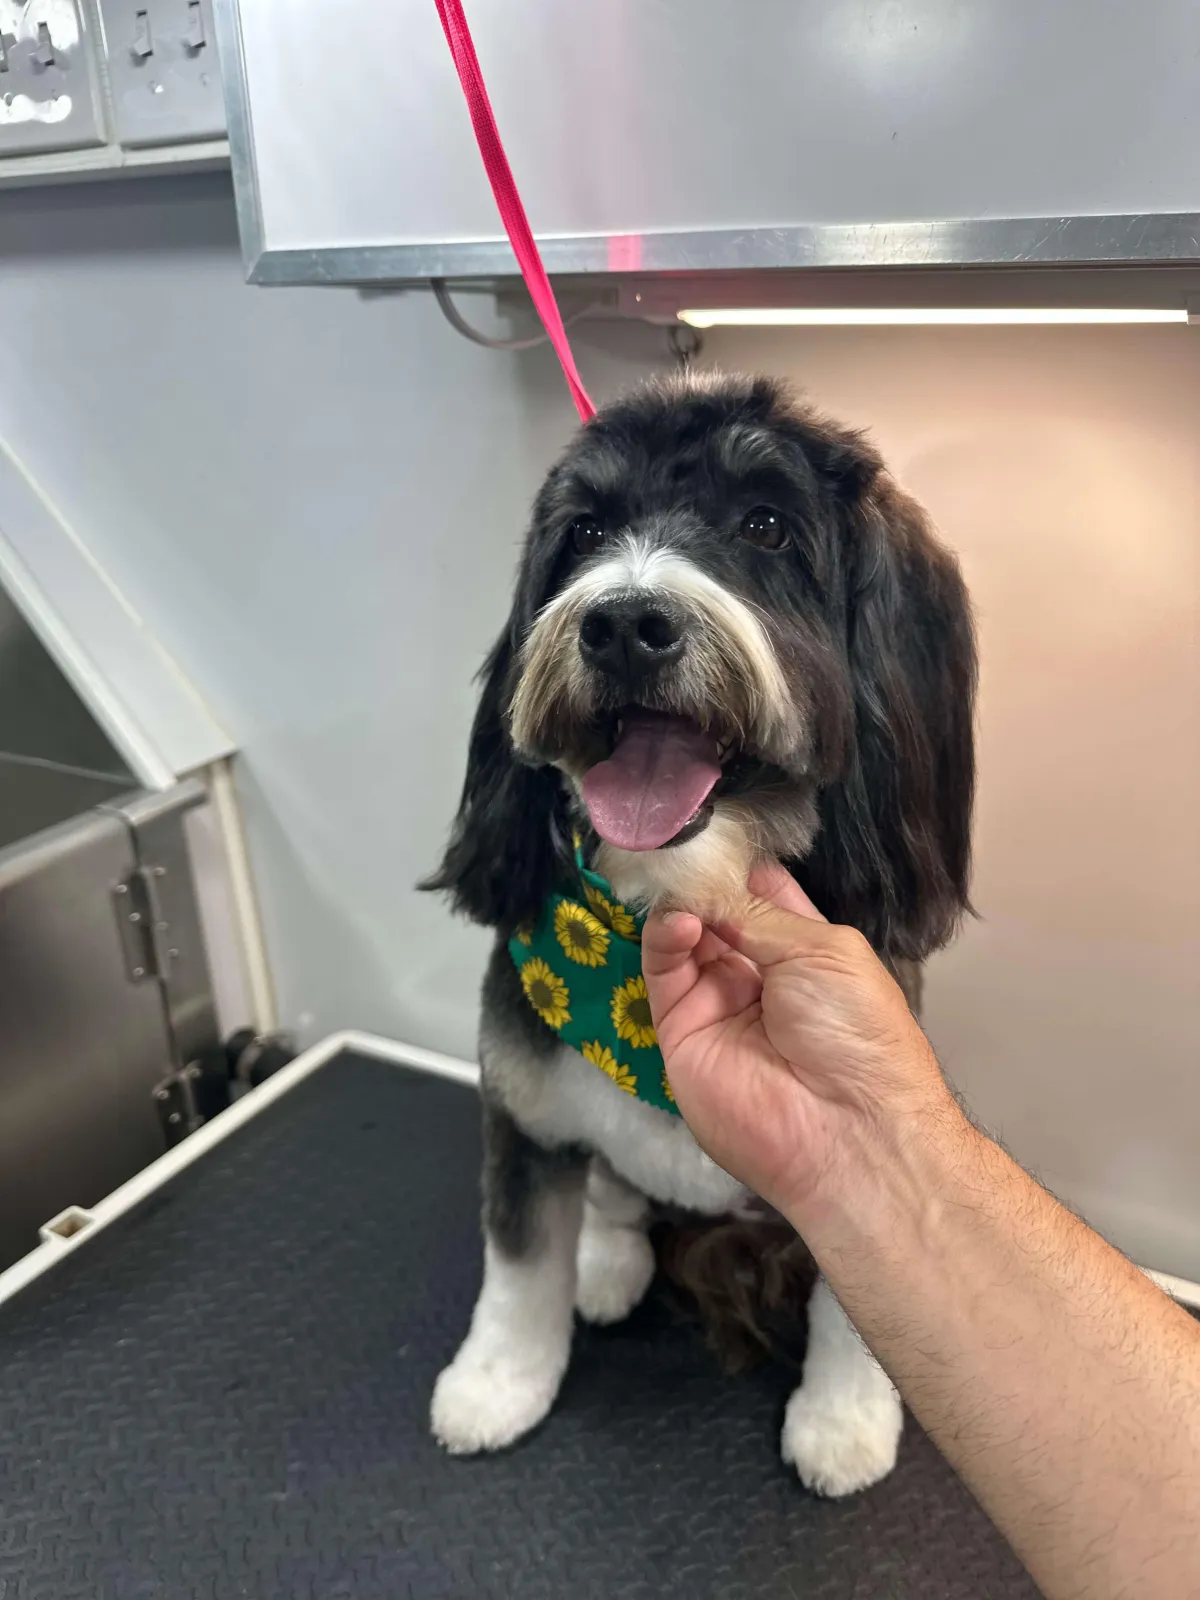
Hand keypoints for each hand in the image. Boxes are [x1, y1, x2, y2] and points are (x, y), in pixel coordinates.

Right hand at [642, 862, 952, 1219]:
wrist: (846, 1131)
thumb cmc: (858, 1034)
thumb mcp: (821, 950)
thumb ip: (756, 913)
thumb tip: (709, 887)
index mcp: (805, 950)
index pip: (760, 893)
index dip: (737, 864)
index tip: (713, 831)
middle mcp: (758, 973)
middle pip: (714, 910)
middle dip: (701, 880)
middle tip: (683, 849)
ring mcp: (717, 1002)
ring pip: (683, 936)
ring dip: (681, 905)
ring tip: (685, 891)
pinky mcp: (680, 1031)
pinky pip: (662, 974)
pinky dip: (664, 938)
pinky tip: (680, 922)